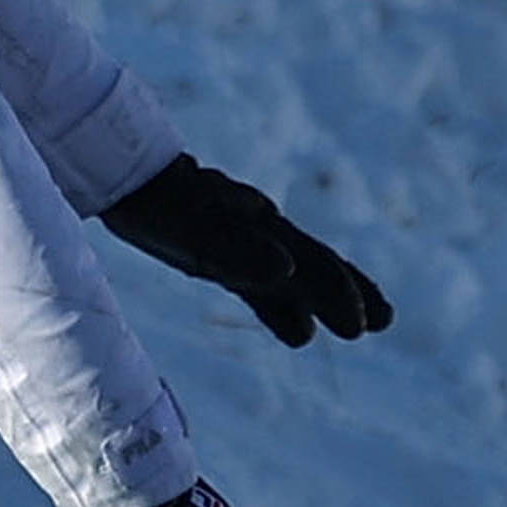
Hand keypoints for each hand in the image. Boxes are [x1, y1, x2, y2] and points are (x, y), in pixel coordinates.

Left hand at [97, 156, 391, 346]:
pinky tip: (298, 328)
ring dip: (323, 302)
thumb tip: (287, 269)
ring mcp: (240, 240)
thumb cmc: (159, 205)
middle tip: (383, 321)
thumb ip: (238, 249)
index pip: (310, 262)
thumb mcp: (193, 229)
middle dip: (348, 291)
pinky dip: (283, 305)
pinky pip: (261, 283)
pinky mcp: (217, 252)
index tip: (367, 322)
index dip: (338, 291)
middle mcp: (260, 231)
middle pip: (314, 264)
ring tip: (357, 329)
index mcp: (262, 227)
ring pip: (294, 274)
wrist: (123, 177)